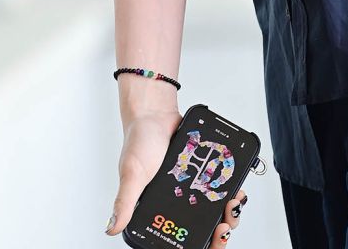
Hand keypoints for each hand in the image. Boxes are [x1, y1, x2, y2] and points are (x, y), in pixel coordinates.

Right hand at [105, 107, 248, 245]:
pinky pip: (220, 187)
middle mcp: (175, 203)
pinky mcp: (202, 174)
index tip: (212, 238)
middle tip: (225, 224)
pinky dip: (230, 190)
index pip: (179, 239)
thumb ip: (124, 201)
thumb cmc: (139, 140)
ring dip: (228, 212)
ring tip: (232, 204)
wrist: (156, 111)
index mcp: (156, 210)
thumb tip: (111, 227)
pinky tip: (236, 189)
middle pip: (202, 229)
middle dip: (218, 233)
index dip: (199, 245)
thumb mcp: (131, 174)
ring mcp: (191, 190)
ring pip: (214, 211)